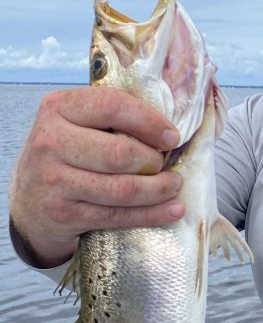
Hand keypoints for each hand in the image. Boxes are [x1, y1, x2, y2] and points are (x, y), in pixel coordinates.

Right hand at [9, 86, 183, 266]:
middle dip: (153, 161)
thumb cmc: (67, 155)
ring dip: (158, 189)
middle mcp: (51, 142)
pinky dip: (151, 214)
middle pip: (120, 153)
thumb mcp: (77, 125)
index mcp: (58, 108)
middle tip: (165, 165)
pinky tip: (173, 210)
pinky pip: (118, 215)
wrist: (29, 202)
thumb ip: (112, 117)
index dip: (150, 121)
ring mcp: (54, 181)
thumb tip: (168, 128)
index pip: (113, 106)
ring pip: (123, 188)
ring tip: (173, 185)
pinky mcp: (64, 214)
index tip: (172, 137)